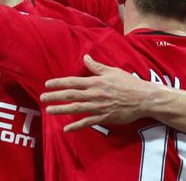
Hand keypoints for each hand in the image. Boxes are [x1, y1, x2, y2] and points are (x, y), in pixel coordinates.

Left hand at [40, 55, 163, 130]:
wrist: (143, 98)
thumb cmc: (129, 83)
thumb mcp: (112, 71)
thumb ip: (96, 66)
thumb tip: (85, 57)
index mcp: (95, 82)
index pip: (72, 82)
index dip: (59, 83)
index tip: (47, 84)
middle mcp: (94, 94)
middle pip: (71, 95)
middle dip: (55, 96)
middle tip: (42, 98)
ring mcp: (98, 107)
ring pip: (76, 109)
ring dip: (61, 110)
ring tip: (49, 110)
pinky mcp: (104, 117)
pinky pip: (88, 122)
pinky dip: (77, 125)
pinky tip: (66, 128)